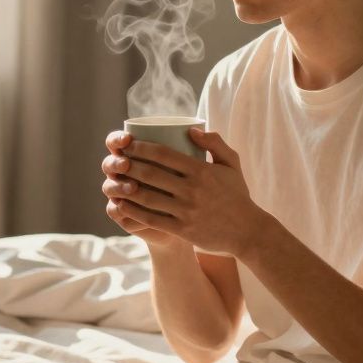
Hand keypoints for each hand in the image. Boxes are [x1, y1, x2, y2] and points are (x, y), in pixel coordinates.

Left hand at [102, 128, 270, 256]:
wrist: (248, 231)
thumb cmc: (237, 195)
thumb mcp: (232, 164)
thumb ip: (215, 143)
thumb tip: (191, 130)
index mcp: (201, 170)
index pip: (163, 154)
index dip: (141, 147)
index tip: (128, 144)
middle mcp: (192, 190)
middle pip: (150, 174)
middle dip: (128, 165)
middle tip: (116, 160)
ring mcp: (186, 211)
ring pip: (147, 197)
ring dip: (126, 188)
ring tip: (113, 181)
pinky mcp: (182, 230)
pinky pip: (151, 219)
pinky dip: (133, 212)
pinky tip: (121, 205)